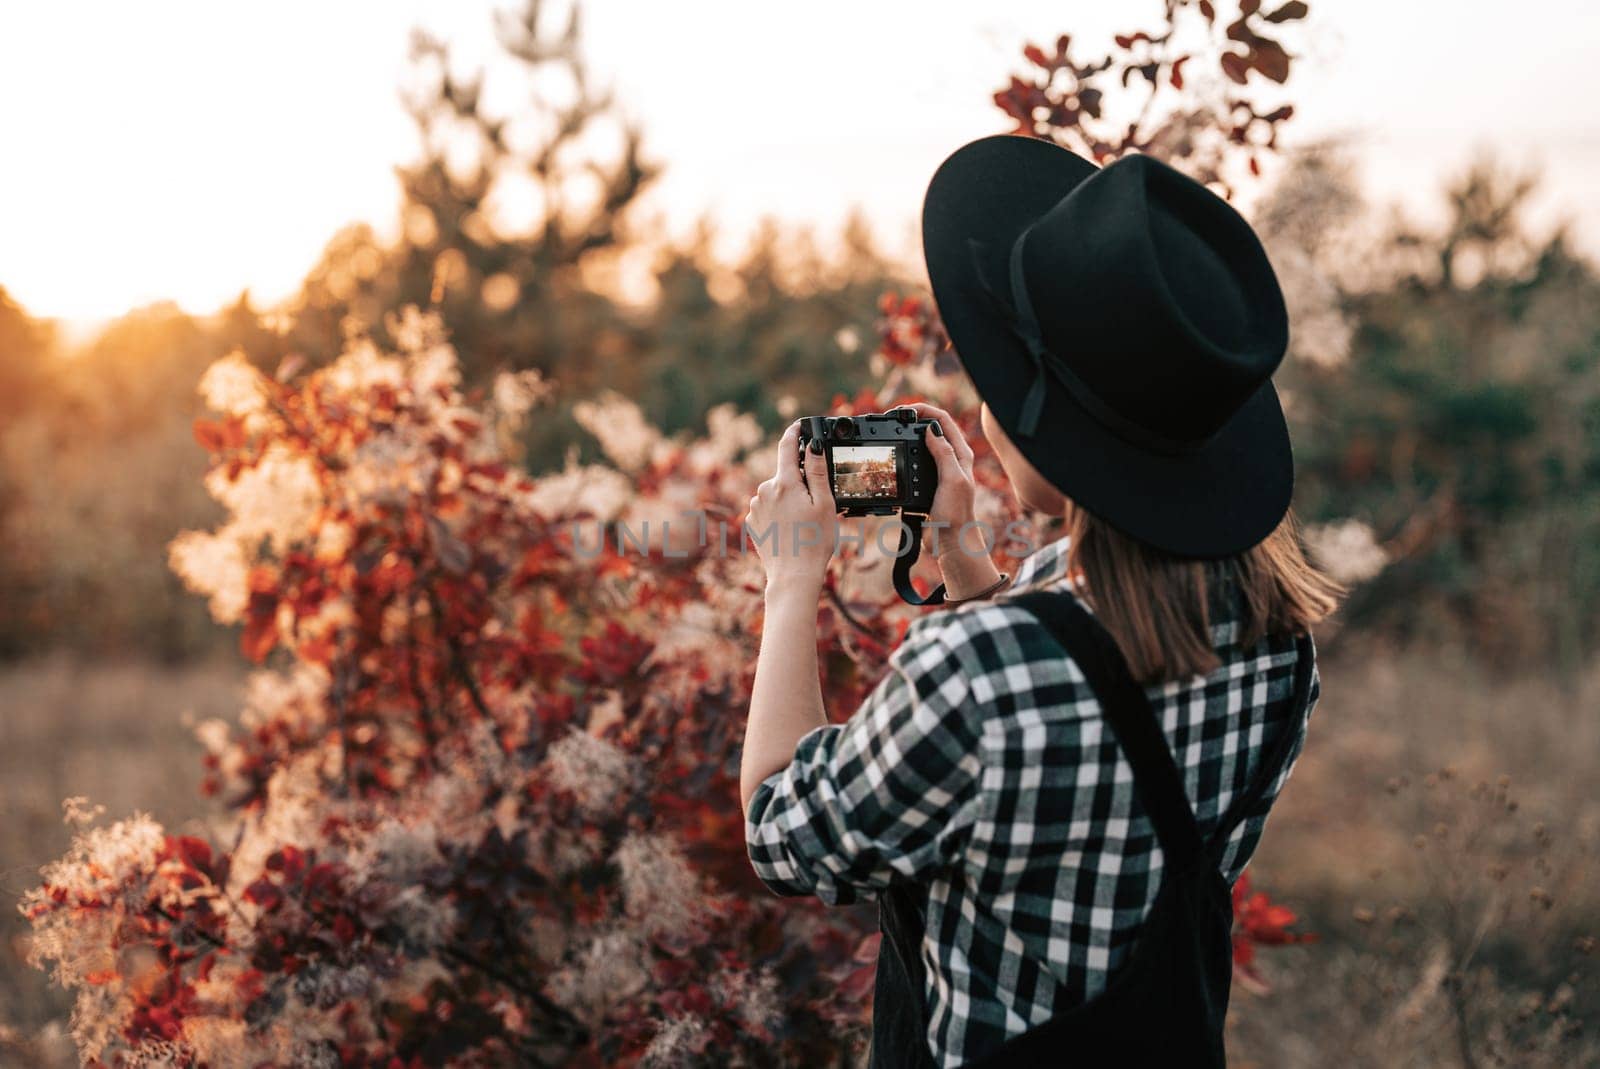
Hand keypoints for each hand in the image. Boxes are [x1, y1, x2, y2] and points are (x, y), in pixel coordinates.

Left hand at [746, 420, 837, 593]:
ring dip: (789, 500)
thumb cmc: (813, 542)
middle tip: (815, 505)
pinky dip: (779, 513)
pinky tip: (790, 530)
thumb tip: (813, 445)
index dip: (795, 432)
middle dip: (799, 482)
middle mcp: (764, 490)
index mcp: (784, 483)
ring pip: (776, 493)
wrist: (792, 576)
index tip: (800, 425)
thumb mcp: (824, 504)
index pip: (787, 446)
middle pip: (785, 475)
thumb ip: (816, 471)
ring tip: (803, 524)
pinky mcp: (752, 522)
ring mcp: (756, 506)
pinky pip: (768, 508)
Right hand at [906, 402, 1004, 599]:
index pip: (943, 420)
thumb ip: (944, 454)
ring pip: (921, 445)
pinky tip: (895, 458)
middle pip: (931, 428)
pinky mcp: (927, 484)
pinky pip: (914, 463)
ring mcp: (939, 471)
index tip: (903, 411)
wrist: (951, 541)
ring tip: (891, 433)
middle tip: (892, 418)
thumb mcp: (952, 480)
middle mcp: (951, 459)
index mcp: (961, 454)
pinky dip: (904, 456)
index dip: (924, 410)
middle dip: (912, 419)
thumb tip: (930, 429)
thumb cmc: (956, 514)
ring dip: (907, 436)